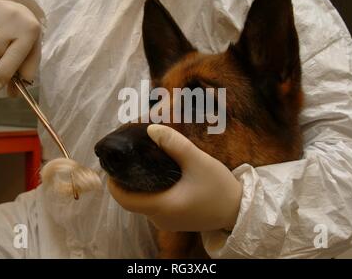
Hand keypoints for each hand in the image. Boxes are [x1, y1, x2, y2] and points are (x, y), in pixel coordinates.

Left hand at [108, 124, 242, 231]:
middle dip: (125, 181)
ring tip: (141, 163)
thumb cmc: (219, 187)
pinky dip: (150, 192)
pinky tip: (157, 175)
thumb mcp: (198, 161)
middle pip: (132, 201)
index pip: (124, 200)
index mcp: (162, 207)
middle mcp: (160, 219)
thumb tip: (151, 129)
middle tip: (128, 158)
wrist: (239, 210)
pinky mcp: (175, 220)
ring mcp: (167, 222)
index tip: (113, 165)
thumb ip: (175, 144)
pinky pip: (154, 206)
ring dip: (138, 186)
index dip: (113, 183)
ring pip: (143, 204)